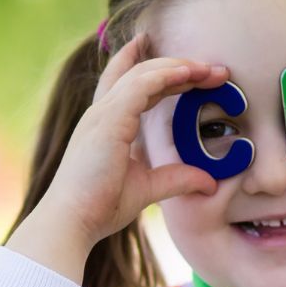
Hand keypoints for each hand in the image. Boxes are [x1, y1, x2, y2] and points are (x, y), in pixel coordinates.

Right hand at [33, 34, 228, 246]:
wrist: (73, 220)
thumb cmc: (99, 206)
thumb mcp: (148, 188)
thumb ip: (177, 178)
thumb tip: (210, 183)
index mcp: (106, 125)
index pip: (132, 85)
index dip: (161, 72)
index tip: (191, 69)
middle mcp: (102, 113)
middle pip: (142, 74)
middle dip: (178, 66)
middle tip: (212, 69)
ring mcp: (103, 113)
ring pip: (143, 73)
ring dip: (178, 66)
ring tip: (208, 69)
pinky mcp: (109, 118)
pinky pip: (142, 85)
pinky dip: (167, 75)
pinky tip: (190, 74)